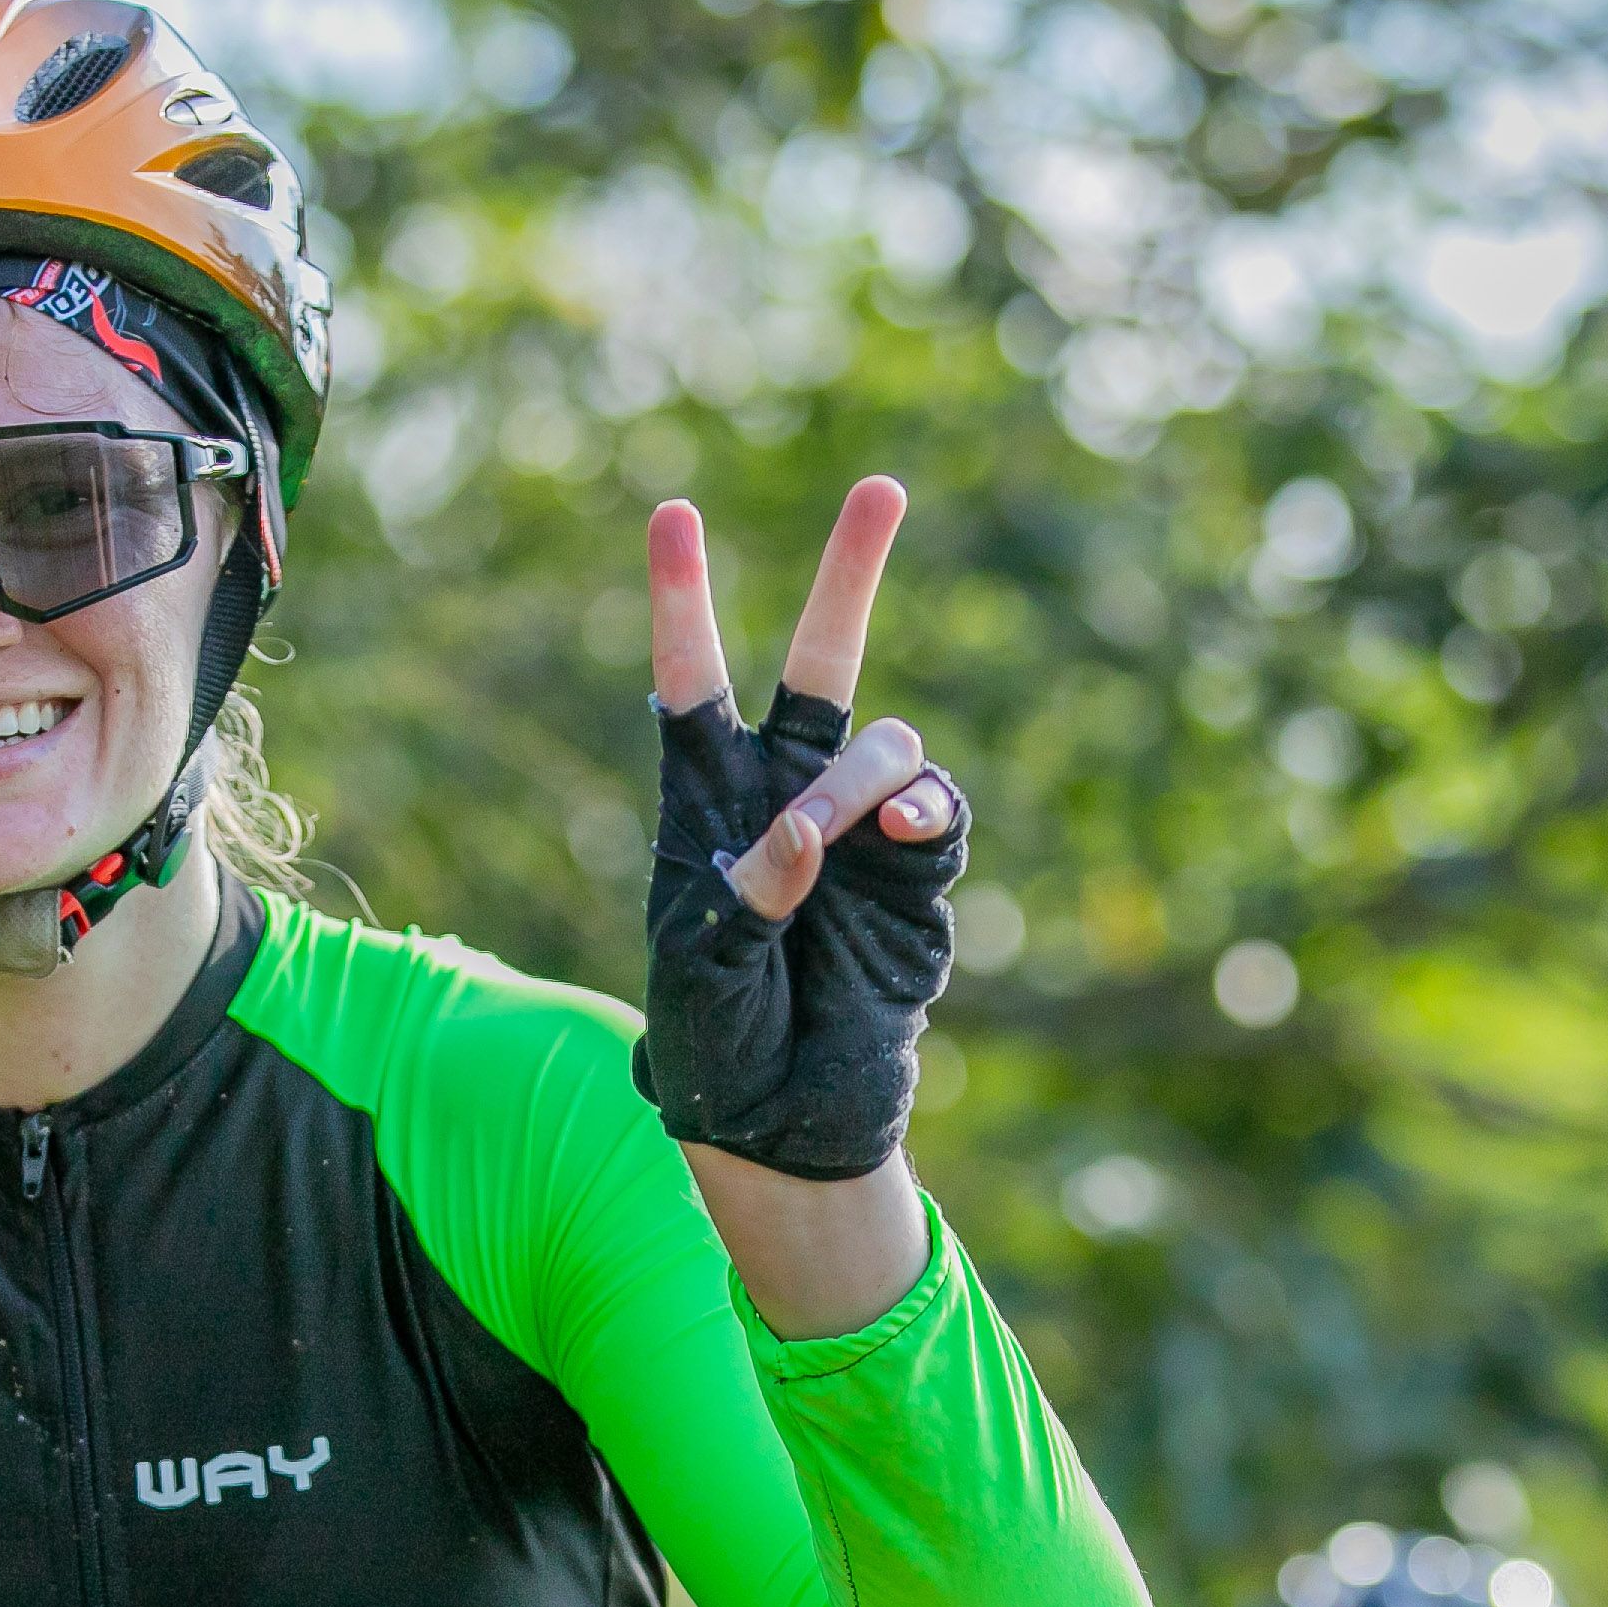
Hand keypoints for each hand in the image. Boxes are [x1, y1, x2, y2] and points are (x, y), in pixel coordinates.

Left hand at [632, 476, 968, 1185]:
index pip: (690, 684)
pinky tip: (903, 832)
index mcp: (704, 805)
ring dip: (857, 785)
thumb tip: (805, 833)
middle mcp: (786, 797)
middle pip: (819, 663)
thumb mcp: (698, 980)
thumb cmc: (715, 1047)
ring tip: (833, 847)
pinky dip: (923, 812)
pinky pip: (934, 812)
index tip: (672, 514)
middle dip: (852, 574)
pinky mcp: (917, 875)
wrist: (788, 1119)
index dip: (681, 600)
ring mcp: (860, 833)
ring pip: (882, 746)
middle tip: (883, 487)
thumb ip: (744, 900)